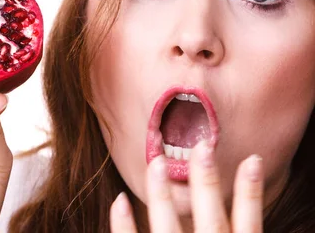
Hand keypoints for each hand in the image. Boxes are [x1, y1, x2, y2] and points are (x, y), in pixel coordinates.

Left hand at [110, 141, 263, 231]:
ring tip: (157, 163)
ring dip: (161, 194)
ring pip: (168, 227)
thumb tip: (235, 205)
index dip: (251, 190)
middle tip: (202, 147)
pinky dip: (124, 224)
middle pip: (211, 218)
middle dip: (206, 182)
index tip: (253, 158)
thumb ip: (231, 230)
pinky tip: (118, 200)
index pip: (249, 221)